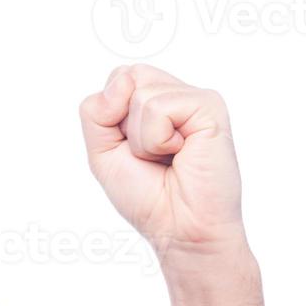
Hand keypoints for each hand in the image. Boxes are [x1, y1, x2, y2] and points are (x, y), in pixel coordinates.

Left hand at [78, 64, 246, 264]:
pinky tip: (182, 154)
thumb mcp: (101, 151)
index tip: (132, 149)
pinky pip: (160, 107)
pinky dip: (158, 140)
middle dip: (124, 123)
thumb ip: (96, 111)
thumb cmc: (146, 195)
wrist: (178, 228)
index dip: (111, 115)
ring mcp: (196, 99)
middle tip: (151, 153)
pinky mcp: (210, 107)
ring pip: (141, 94)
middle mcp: (177, 95)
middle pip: (128, 77)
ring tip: (168, 157)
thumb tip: (123, 79)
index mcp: (155, 101)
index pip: (118, 79)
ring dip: (142, 138)